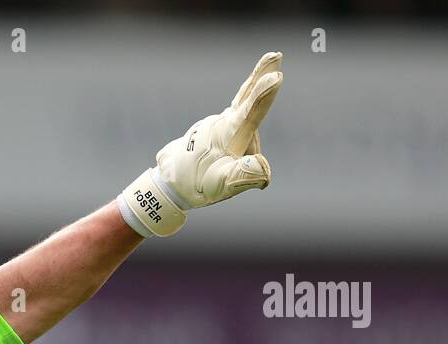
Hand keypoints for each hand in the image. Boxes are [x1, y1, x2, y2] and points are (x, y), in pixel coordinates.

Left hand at [119, 52, 283, 236]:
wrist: (172, 183)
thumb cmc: (199, 185)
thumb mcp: (221, 186)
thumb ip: (242, 176)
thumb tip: (264, 170)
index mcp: (229, 135)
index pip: (250, 113)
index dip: (263, 95)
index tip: (276, 77)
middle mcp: (224, 123)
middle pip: (247, 97)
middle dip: (261, 75)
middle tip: (275, 54)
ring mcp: (220, 121)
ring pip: (245, 131)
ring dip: (244, 150)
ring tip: (222, 168)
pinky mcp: (219, 125)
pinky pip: (237, 128)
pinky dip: (240, 136)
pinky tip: (228, 148)